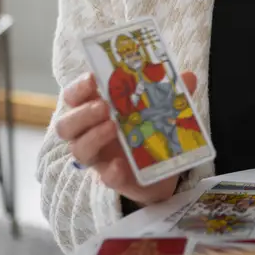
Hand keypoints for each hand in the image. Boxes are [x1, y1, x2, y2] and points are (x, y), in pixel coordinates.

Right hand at [54, 71, 197, 206]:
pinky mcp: (114, 178)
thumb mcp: (161, 107)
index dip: (78, 88)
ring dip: (93, 137)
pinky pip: (105, 177)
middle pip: (66, 125)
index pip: (74, 97)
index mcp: (96, 110)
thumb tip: (188, 77)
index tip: (93, 78)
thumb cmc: (149, 129)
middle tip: (105, 107)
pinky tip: (120, 165)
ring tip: (113, 127)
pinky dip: (111, 171)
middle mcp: (90, 133)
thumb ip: (170, 93)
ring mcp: (99, 157)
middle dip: (82, 113)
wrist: (163, 169)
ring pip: (79, 149)